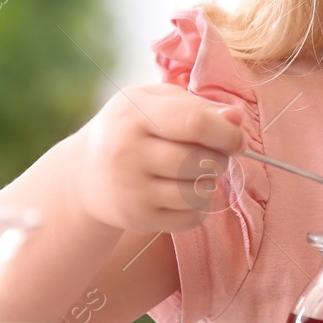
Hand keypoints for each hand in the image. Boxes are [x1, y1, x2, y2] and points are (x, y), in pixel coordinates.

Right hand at [73, 85, 246, 235]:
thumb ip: (199, 106)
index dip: (228, 133)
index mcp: (134, 114)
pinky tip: (186, 194)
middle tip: (213, 156)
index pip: (196, 124)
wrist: (84, 174)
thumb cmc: (130, 129)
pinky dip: (199, 207)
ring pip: (198, 193)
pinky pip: (189, 218)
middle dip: (220, 159)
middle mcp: (127, 152)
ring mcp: (130, 189)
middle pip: (200, 161)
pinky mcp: (136, 218)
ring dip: (210, 184)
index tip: (237, 139)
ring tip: (198, 174)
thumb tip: (236, 117)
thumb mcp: (155, 103)